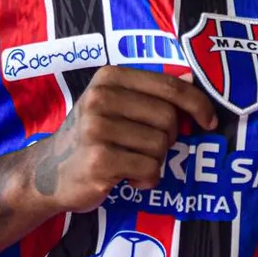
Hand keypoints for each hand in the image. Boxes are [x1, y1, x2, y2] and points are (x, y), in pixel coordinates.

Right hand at [28, 66, 217, 213]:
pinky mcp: (100, 160)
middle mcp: (101, 98)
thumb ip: (149, 91)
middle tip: (145, 148)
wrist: (48, 171)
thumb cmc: (91, 135)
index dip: (197, 104)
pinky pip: (150, 170)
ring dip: (154, 161)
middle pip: (168, 118)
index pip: (168, 86)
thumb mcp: (114, 104)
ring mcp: (97, 128)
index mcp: (109, 77)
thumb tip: (191, 76)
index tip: (209, 121)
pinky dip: (146, 180)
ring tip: (130, 162)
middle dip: (167, 139)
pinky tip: (126, 178)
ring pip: (160, 147)